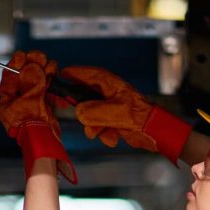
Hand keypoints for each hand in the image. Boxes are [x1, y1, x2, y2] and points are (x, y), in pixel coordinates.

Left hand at [0, 50, 76, 183]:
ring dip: (44, 71)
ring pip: (37, 81)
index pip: (9, 79)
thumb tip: (32, 67)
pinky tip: (54, 75)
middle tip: (39, 57)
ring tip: (50, 66)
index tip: (22, 55)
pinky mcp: (43, 106)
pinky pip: (46, 89)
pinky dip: (51, 82)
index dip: (16, 65)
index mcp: (7, 103)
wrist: (45, 143)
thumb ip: (31, 82)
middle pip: (24, 78)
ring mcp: (30, 104)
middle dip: (33, 65)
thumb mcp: (29, 101)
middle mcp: (17, 102)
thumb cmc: (31, 128)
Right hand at [59, 66, 192, 165]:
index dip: (68, 77)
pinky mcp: (109, 118)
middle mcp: (104, 91)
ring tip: (106, 132)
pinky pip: (97, 126)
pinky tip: (114, 136)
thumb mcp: (113, 113)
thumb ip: (92, 112)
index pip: (81, 73)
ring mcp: (106, 105)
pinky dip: (104, 133)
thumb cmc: (139, 116)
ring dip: (95, 127)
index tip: (57, 82)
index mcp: (106, 82)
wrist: (153, 131)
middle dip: (83, 113)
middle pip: (80, 98)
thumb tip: (78, 113)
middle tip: (80, 117)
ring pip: (87, 116)